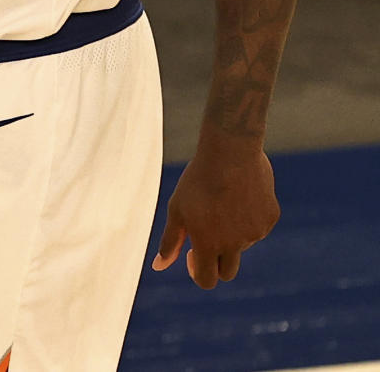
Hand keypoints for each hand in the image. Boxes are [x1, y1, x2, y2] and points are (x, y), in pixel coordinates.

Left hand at [152, 143, 279, 287]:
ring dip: (232, 232)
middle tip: (209, 235)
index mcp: (209, 244)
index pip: (206, 280)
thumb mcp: (178, 209)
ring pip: (243, 243)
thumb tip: (158, 267)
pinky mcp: (270, 217)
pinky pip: (258, 225)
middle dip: (217, 261)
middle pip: (227, 271)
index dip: (197, 272)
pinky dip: (249, 216)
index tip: (192, 255)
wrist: (230, 149)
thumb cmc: (198, 179)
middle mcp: (235, 244)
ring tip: (222, 198)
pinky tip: (240, 192)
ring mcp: (256, 232)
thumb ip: (170, 241)